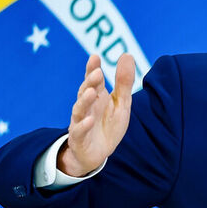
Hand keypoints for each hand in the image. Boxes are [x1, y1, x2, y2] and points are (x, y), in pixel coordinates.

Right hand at [57, 54, 134, 176]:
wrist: (98, 153)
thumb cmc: (108, 124)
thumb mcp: (121, 103)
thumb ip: (123, 81)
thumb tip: (127, 54)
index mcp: (96, 96)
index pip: (93, 80)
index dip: (92, 68)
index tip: (95, 57)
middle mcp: (86, 107)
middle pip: (85, 92)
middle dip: (90, 82)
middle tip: (98, 73)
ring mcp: (80, 122)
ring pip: (79, 110)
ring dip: (84, 101)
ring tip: (91, 92)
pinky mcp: (79, 138)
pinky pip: (79, 131)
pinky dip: (83, 126)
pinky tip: (89, 120)